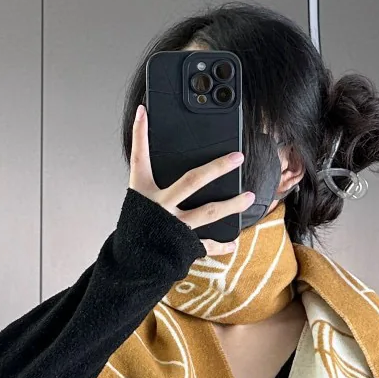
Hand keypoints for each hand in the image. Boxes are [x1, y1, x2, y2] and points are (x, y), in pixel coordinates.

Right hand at [128, 102, 252, 258]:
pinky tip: (234, 242)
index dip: (140, 134)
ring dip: (232, 204)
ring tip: (249, 197)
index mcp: (144, 193)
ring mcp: (174, 226)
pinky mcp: (183, 245)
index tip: (144, 112)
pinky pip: (207, 244)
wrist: (129, 265)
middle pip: (192, 181)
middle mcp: (160, 207)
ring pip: (209, 212)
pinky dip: (222, 244)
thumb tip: (163, 169)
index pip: (139, 158)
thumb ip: (149, 186)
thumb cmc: (134, 231)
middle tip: (238, 157)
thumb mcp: (136, 203)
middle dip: (217, 167)